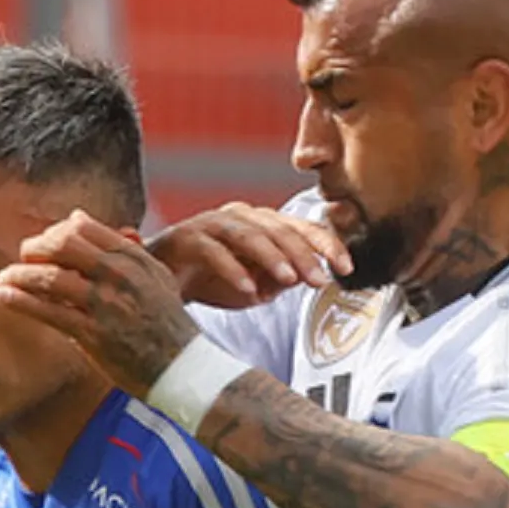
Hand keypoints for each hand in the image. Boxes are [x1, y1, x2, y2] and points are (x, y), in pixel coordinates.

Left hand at [0, 211, 204, 395]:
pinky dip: (20, 301)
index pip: (82, 228)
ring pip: (51, 278)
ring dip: (19, 275)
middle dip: (34, 248)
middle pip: (63, 245)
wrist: (183, 368)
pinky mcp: (94, 335)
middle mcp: (120, 276)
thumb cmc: (166, 323)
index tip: (43, 244)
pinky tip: (3, 296)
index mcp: (134, 259)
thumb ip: (118, 246)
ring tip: (4, 278)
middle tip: (21, 258)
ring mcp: (107, 305)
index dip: (55, 232)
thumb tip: (76, 217)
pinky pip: (49, 312)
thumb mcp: (154, 276)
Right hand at [146, 202, 350, 309]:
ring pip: (249, 235)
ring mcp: (211, 223)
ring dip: (272, 257)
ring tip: (289, 280)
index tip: (346, 269)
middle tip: (319, 281)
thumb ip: (281, 279)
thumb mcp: (256, 285)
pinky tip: (248, 291)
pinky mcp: (186, 238)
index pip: (301, 229)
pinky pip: (213, 251)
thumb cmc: (212, 281)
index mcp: (262, 224)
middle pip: (279, 230)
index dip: (327, 245)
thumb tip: (310, 278)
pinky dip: (233, 271)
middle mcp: (240, 216)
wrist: (161, 282)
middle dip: (303, 255)